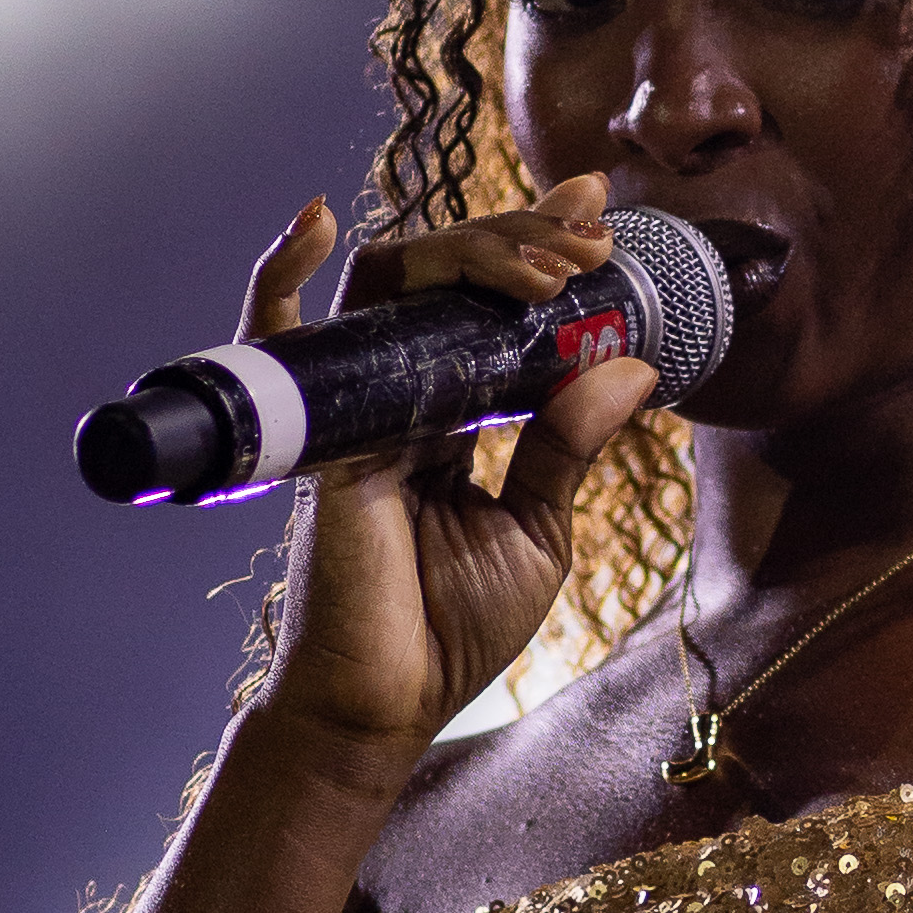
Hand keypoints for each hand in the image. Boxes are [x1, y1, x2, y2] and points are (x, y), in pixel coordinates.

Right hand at [238, 178, 657, 767]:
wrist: (388, 706)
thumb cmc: (451, 629)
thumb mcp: (538, 530)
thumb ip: (571, 445)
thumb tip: (633, 363)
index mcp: (453, 414)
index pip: (491, 304)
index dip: (536, 245)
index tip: (595, 206)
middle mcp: (400, 394)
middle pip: (447, 275)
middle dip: (522, 238)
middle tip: (591, 240)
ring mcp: (356, 406)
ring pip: (392, 283)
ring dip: (468, 251)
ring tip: (544, 264)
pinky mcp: (321, 435)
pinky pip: (280, 338)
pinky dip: (281, 274)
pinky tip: (315, 219)